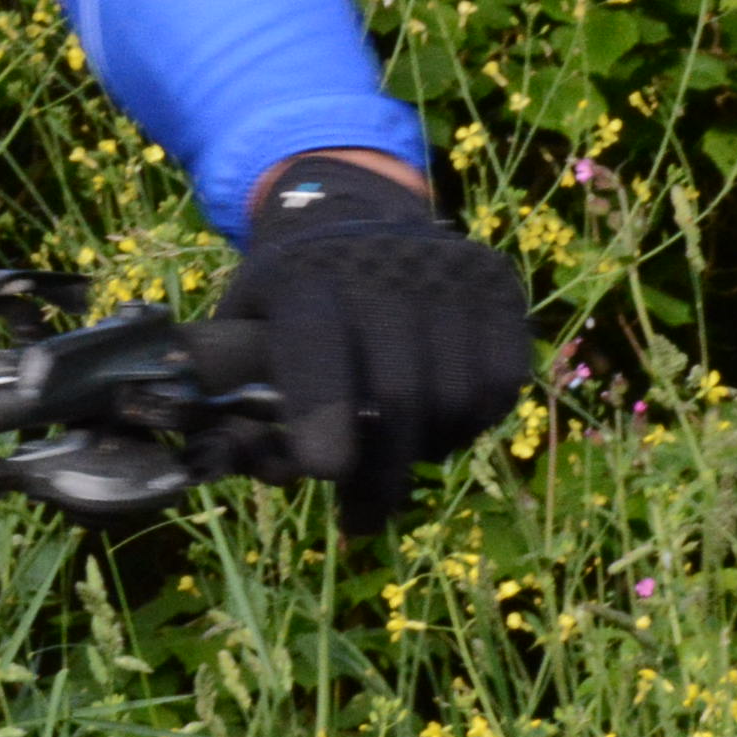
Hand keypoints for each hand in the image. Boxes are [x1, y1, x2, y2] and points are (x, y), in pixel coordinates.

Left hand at [219, 155, 531, 528]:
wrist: (353, 220)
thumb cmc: (286, 299)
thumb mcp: (242, 332)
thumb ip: (235, 406)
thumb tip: (258, 472)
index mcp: (305, 278)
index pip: (319, 357)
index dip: (322, 420)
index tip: (325, 472)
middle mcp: (384, 268)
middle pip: (400, 397)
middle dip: (381, 472)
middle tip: (362, 516)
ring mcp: (450, 273)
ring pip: (457, 398)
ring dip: (428, 450)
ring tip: (397, 460)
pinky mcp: (498, 286)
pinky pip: (501, 384)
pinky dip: (473, 421)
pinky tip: (438, 424)